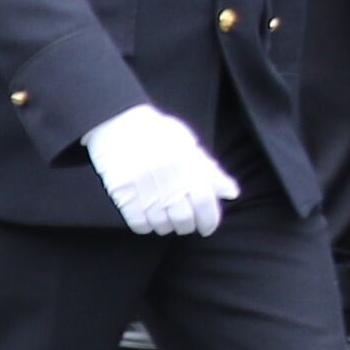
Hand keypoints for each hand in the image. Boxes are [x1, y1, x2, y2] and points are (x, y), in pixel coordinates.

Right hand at [84, 101, 239, 235]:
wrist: (118, 122)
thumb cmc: (158, 134)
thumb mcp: (189, 146)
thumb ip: (211, 171)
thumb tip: (231, 193)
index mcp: (185, 161)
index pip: (204, 200)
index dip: (209, 219)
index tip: (208, 227)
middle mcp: (166, 174)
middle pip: (183, 218)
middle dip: (188, 225)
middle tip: (186, 223)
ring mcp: (142, 184)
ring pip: (161, 224)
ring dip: (167, 226)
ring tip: (166, 217)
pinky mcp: (122, 192)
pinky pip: (139, 223)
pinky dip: (147, 226)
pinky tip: (149, 218)